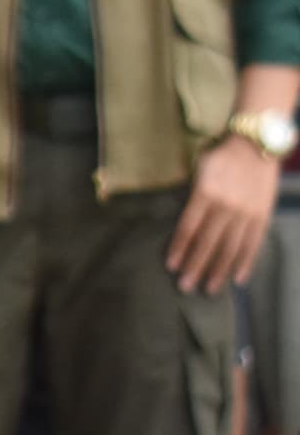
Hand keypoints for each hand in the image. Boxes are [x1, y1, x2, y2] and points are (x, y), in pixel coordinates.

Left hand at [169, 131, 278, 293]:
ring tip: (209, 289)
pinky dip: (246, 262)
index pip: (189, 228)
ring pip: (231, 247)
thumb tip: (184, 227)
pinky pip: (254, 243)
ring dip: (219, 270)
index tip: (171, 267)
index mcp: (206, 193)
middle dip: (196, 266)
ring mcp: (247, 211)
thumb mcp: (199, 171)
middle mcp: (226, 205)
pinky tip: (238, 278)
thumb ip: (192, 198)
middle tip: (186, 287)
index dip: (179, 249)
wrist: (256, 145)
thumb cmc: (221, 158)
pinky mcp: (263, 215)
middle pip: (208, 242)